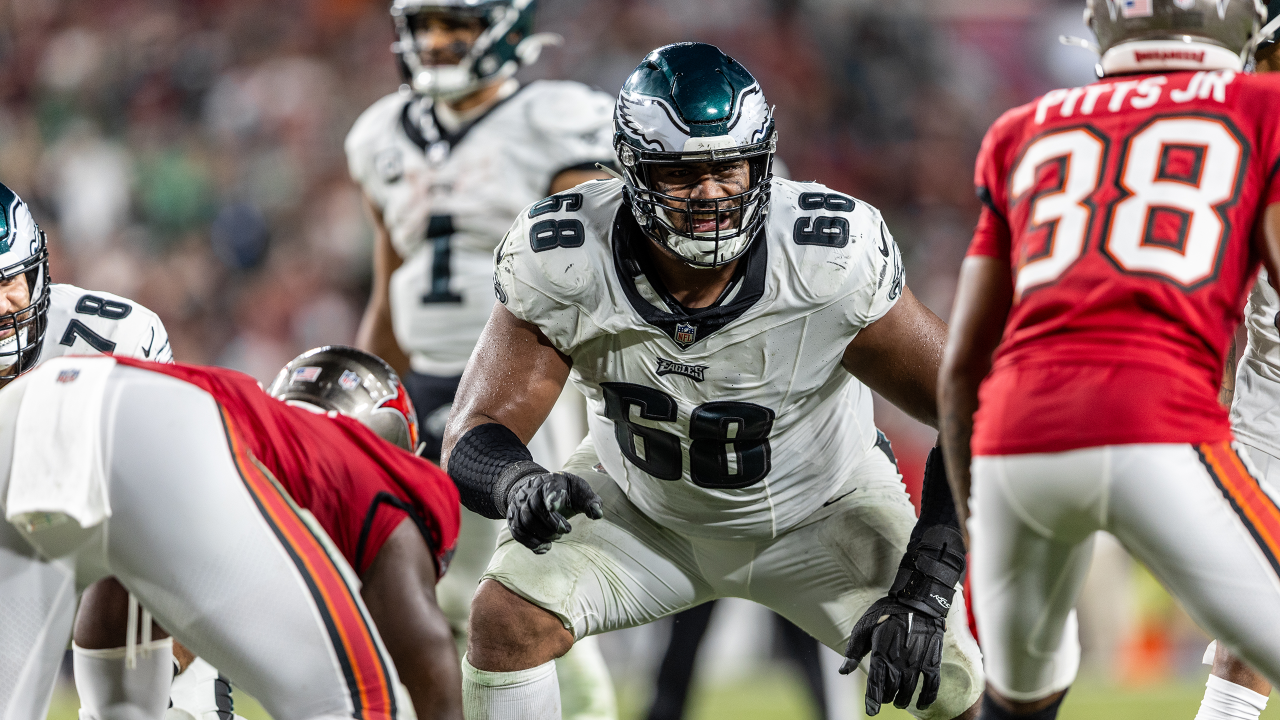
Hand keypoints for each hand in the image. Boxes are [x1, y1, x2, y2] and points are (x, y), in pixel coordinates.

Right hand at [506, 471, 602, 553]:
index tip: (554, 507)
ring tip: (557, 537)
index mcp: (549, 483)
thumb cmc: (564, 491)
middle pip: (534, 510)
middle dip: (551, 524)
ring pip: (524, 522)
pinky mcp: (515, 519)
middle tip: (566, 530)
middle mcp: (530, 494)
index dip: (549, 498)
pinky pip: (517, 533)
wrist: (537, 488)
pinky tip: (545, 548)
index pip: (546, 490)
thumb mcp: (579, 490)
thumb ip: (590, 501)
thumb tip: (598, 514)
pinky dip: (531, 543)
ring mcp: (519, 506)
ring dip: (542, 534)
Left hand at [842, 597, 945, 714]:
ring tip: (900, 701)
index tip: (871, 711)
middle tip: (886, 699)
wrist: (917, 600)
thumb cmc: (887, 612)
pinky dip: (927, 697)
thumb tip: (843, 671)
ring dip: (903, 699)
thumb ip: (854, 651)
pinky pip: (931, 684)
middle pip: (892, 689)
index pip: (875, 684)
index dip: (872, 700)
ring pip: (909, 689)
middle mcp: (898, 661)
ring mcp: (917, 662)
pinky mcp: (932, 660)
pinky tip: (922, 703)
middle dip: (887, 698)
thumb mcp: (864, 627)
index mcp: (880, 653)